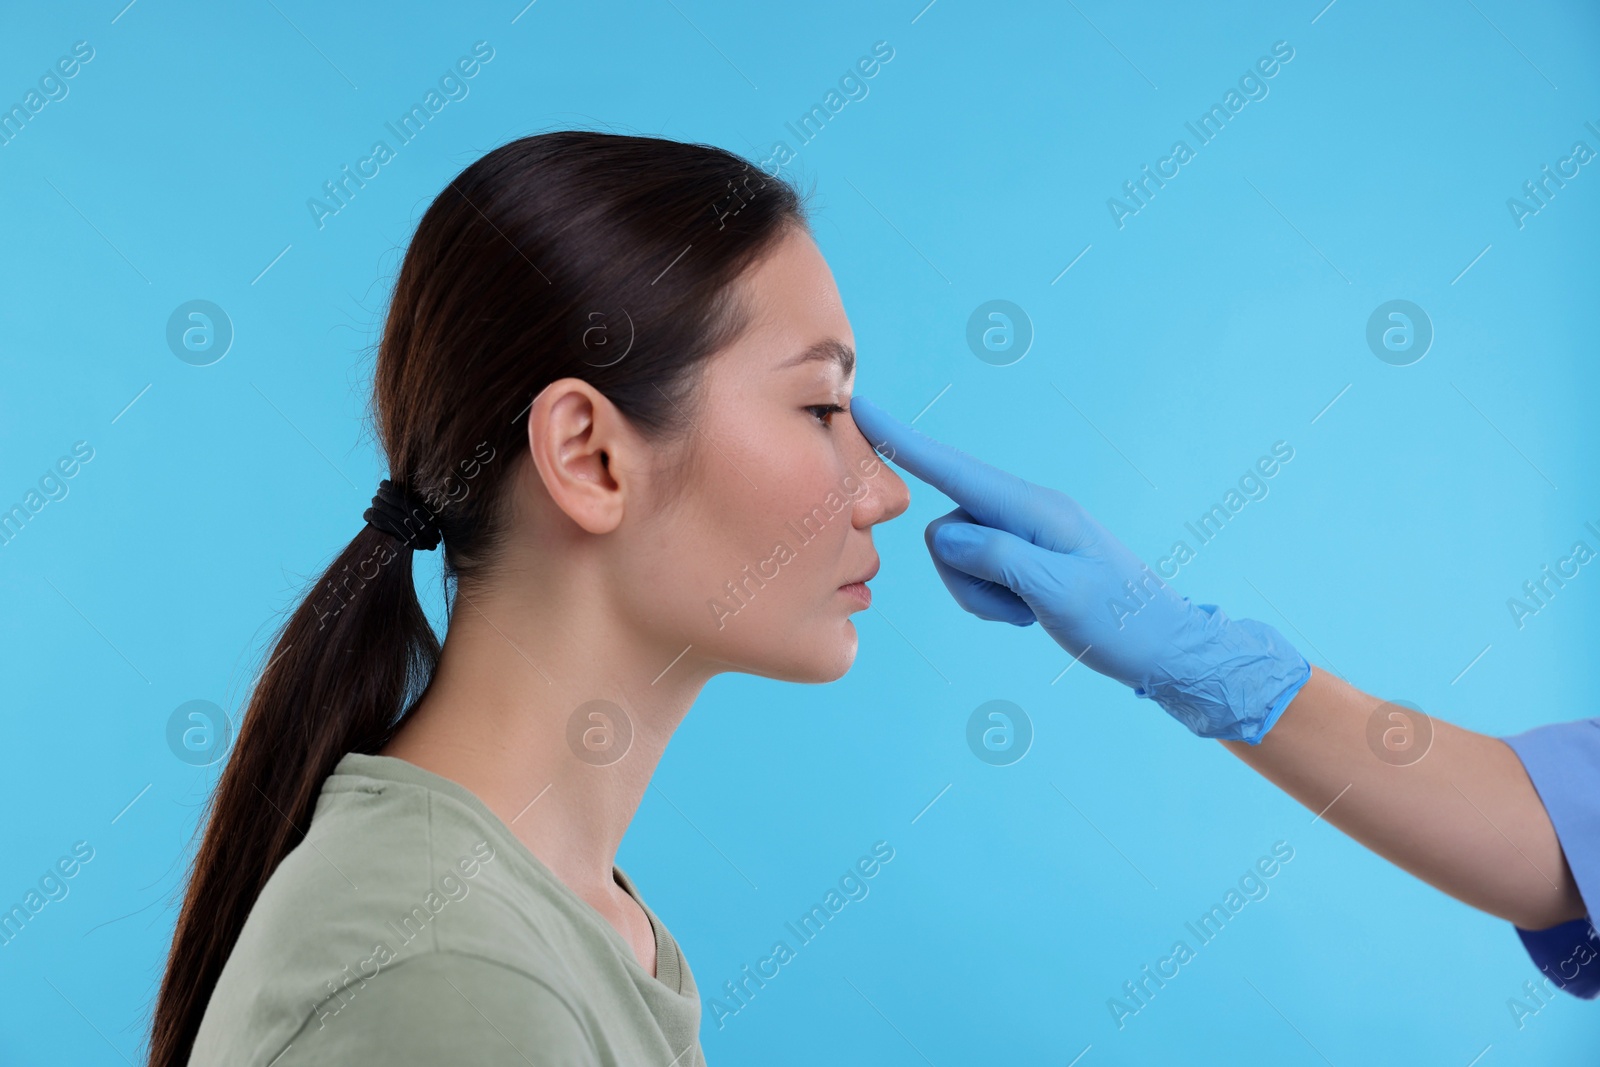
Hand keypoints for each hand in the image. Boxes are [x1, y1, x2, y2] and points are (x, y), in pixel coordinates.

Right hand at [847, 394, 1309, 742]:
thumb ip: (996, 557)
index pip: (952, 468)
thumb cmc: (1121, 623)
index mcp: (1035, 509)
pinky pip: (974, 570)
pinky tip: (1028, 613)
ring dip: (979, 593)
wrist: (1165, 647)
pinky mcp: (1022, 554)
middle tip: (1014, 608)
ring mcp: (1023, 532)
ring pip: (955, 553)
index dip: (901, 441)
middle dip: (962, 575)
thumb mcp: (1058, 593)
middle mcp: (1025, 510)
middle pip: (946, 526)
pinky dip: (989, 599)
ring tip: (1026, 612)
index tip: (859, 409)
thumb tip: (943, 532)